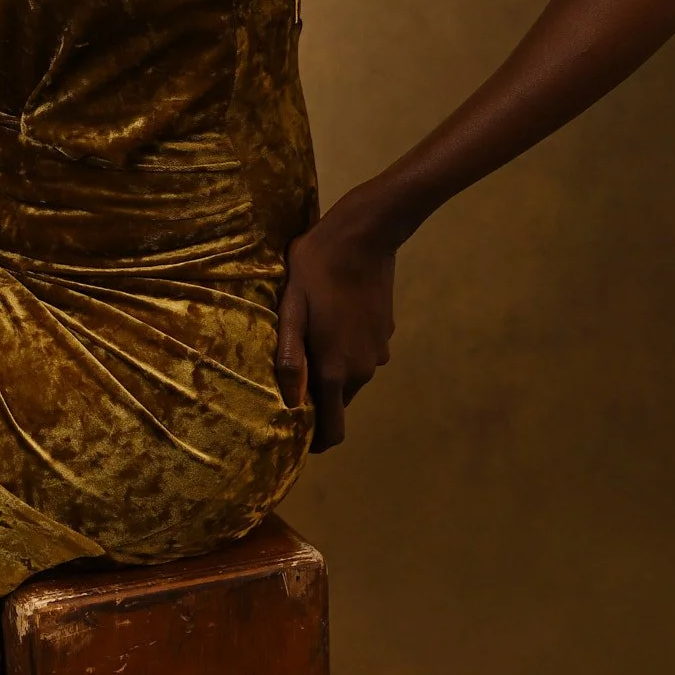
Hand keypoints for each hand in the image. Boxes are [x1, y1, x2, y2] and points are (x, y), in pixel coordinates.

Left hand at [275, 195, 398, 452]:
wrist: (364, 235)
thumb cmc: (315, 268)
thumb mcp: (290, 308)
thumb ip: (289, 357)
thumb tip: (289, 402)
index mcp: (335, 369)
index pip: (332, 430)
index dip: (315, 440)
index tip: (296, 434)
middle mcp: (362, 369)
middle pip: (337, 401)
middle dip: (316, 396)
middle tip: (290, 369)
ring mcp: (378, 352)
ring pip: (350, 376)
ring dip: (330, 367)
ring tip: (308, 335)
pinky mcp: (386, 334)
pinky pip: (361, 353)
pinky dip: (346, 347)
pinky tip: (330, 317)